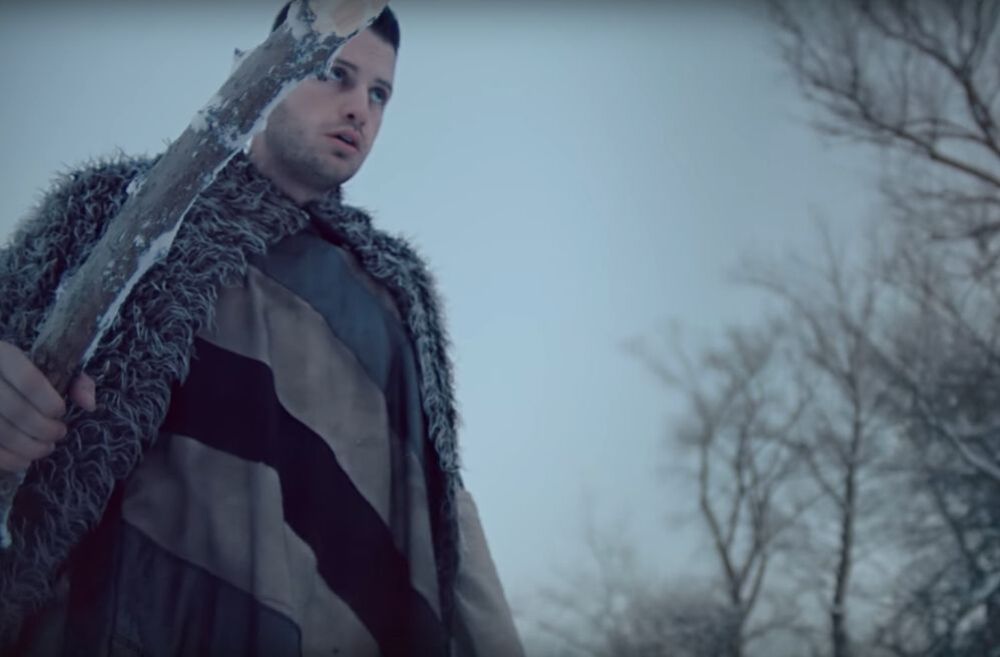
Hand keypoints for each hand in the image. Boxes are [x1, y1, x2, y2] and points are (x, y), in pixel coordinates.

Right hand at [0, 341, 95, 473]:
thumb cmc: (19, 373)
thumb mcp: (46, 364)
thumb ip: (74, 380)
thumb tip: (89, 405)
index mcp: (2, 355)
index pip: (30, 381)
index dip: (50, 402)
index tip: (60, 411)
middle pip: (16, 411)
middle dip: (45, 429)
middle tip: (59, 433)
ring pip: (0, 432)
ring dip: (29, 447)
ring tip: (46, 447)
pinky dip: (8, 460)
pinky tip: (24, 460)